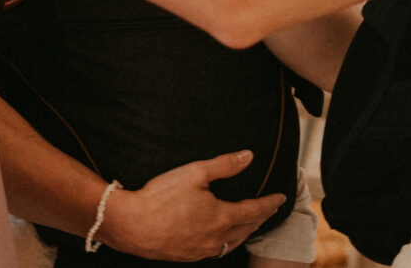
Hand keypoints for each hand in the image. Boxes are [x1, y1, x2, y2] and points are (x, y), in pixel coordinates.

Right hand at [100, 150, 284, 260]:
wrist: (130, 225)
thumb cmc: (161, 197)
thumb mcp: (195, 172)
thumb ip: (224, 165)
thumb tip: (248, 156)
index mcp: (221, 217)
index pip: (254, 210)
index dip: (270, 203)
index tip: (281, 198)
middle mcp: (216, 238)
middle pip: (247, 228)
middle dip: (261, 218)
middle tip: (270, 210)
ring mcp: (201, 250)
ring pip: (233, 242)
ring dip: (246, 232)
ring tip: (251, 224)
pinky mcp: (187, 256)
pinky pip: (216, 250)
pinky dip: (227, 241)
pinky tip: (222, 238)